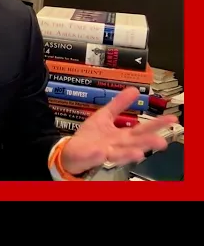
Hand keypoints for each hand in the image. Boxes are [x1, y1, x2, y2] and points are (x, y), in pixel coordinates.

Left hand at [59, 87, 177, 174]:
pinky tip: (103, 152)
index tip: (172, 119)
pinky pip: (95, 155)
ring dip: (129, 154)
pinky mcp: (91, 156)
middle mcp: (118, 145)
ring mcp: (105, 152)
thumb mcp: (106, 115)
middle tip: (162, 142)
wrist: (72, 150)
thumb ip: (119, 104)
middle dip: (147, 142)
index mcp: (123, 135)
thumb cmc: (91, 135)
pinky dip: (99, 154)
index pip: (142, 129)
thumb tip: (135, 90)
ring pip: (119, 153)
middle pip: (134, 143)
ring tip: (140, 154)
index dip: (157, 124)